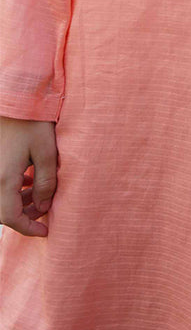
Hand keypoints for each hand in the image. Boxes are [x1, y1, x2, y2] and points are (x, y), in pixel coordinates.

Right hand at [0, 116, 56, 236]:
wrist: (15, 97)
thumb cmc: (32, 121)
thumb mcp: (46, 151)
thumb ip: (46, 182)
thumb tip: (43, 207)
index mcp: (4, 179)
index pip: (10, 217)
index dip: (28, 228)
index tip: (45, 232)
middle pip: (3, 211)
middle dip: (24, 216)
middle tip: (45, 212)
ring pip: (0, 198)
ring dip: (18, 202)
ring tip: (40, 195)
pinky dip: (12, 189)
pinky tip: (28, 180)